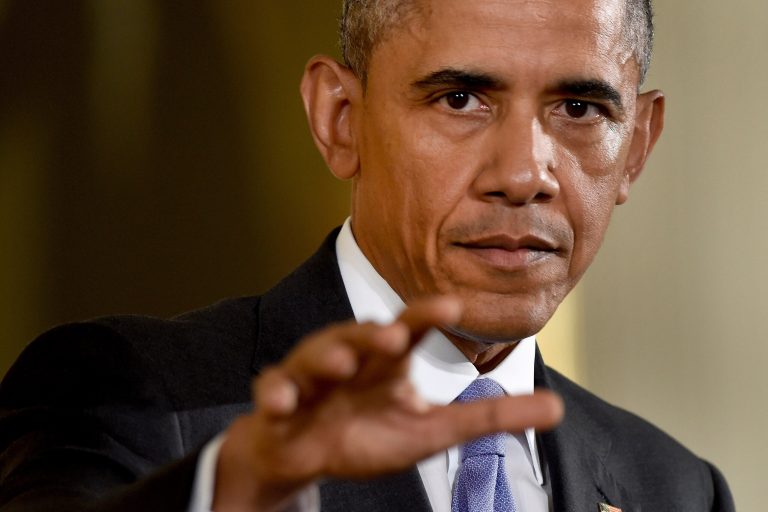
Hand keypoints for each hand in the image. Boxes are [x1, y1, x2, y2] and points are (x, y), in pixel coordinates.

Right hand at [212, 296, 562, 510]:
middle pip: (361, 335)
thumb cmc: (369, 432)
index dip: (426, 316)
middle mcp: (350, 357)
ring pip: (316, 355)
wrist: (306, 451)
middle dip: (374, 332)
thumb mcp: (435, 430)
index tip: (453, 305)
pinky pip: (275, 392)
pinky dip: (277, 395)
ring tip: (342, 362)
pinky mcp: (280, 401)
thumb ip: (490, 416)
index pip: (409, 329)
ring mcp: (312, 377)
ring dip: (327, 354)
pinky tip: (283, 402)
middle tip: (394, 334)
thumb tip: (556, 407)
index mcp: (387, 361)